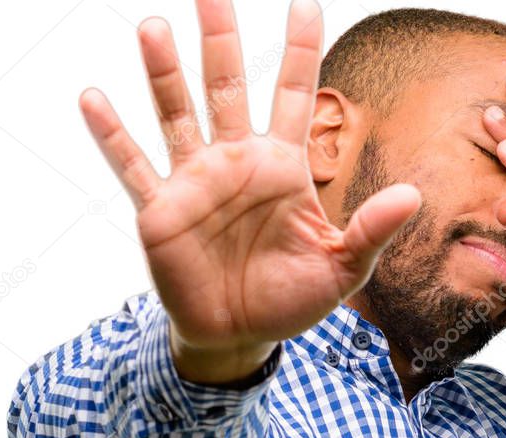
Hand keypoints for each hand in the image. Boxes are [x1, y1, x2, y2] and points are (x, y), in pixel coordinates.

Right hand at [79, 0, 420, 383]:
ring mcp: (196, 182)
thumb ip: (370, 230)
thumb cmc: (291, 298)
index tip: (305, 2)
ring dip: (165, 74)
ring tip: (152, 27)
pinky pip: (133, 167)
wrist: (240, 336)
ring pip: (177, 115)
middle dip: (221, 39)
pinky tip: (93, 98)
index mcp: (283, 167)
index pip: (295, 96)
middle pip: (228, 87)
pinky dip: (112, 136)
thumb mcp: (342, 268)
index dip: (299, 51)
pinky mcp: (161, 211)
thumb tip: (412, 197)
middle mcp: (237, 162)